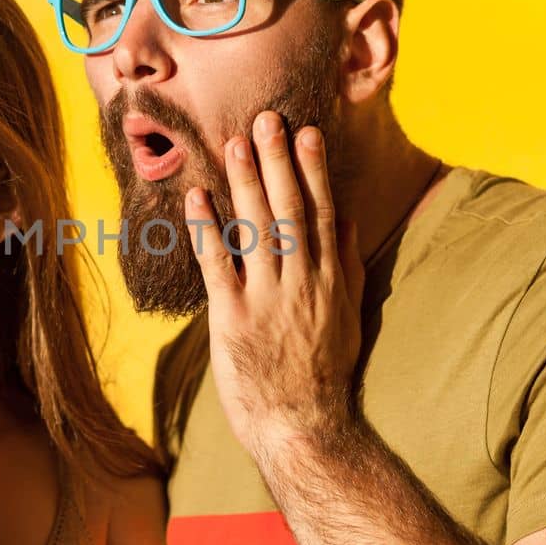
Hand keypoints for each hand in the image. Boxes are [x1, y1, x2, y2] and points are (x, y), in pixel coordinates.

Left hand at [181, 111, 364, 454]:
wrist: (304, 425)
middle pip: (288, 210)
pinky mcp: (233, 319)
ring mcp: (267, 299)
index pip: (321, 212)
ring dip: (243, 183)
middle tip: (265, 119)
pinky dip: (207, 229)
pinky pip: (218, 265)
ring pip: (255, 229)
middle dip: (277, 162)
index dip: (312, 170)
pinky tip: (196, 197)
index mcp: (328, 278)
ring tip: (232, 143)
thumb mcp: (348, 314)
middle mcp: (301, 282)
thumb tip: (343, 216)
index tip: (306, 131)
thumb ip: (345, 263)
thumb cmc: (325, 371)